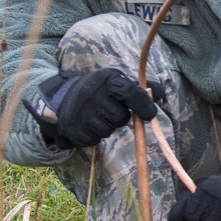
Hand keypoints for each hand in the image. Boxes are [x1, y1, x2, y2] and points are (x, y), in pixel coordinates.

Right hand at [24, 68, 159, 150]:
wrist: (62, 97)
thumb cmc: (98, 89)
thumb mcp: (116, 80)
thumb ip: (138, 88)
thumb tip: (158, 93)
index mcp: (107, 80)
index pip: (130, 93)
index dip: (144, 105)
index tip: (150, 113)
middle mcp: (94, 96)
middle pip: (120, 117)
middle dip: (120, 117)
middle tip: (111, 110)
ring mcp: (82, 114)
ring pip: (108, 130)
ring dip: (107, 126)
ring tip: (98, 115)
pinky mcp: (74, 130)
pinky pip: (94, 139)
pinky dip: (95, 135)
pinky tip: (89, 124)